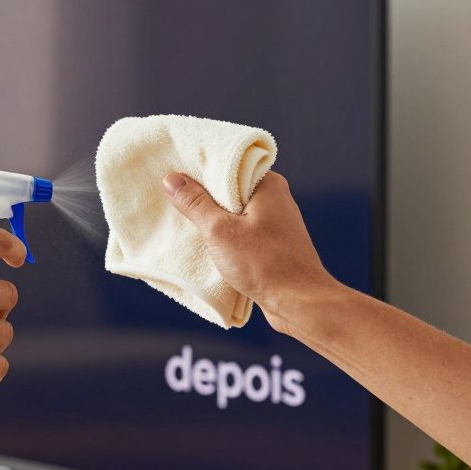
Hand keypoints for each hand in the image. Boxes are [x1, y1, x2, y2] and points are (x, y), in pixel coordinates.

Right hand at [162, 171, 339, 331]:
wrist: (299, 303)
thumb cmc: (264, 264)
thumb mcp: (219, 230)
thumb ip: (195, 203)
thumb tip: (172, 179)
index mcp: (267, 185)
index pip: (227, 166)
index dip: (199, 170)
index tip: (174, 174)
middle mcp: (275, 199)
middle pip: (229, 190)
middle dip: (202, 197)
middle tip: (171, 199)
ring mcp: (275, 223)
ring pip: (234, 213)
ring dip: (212, 220)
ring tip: (184, 223)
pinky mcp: (272, 244)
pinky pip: (242, 231)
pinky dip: (224, 236)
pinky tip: (206, 245)